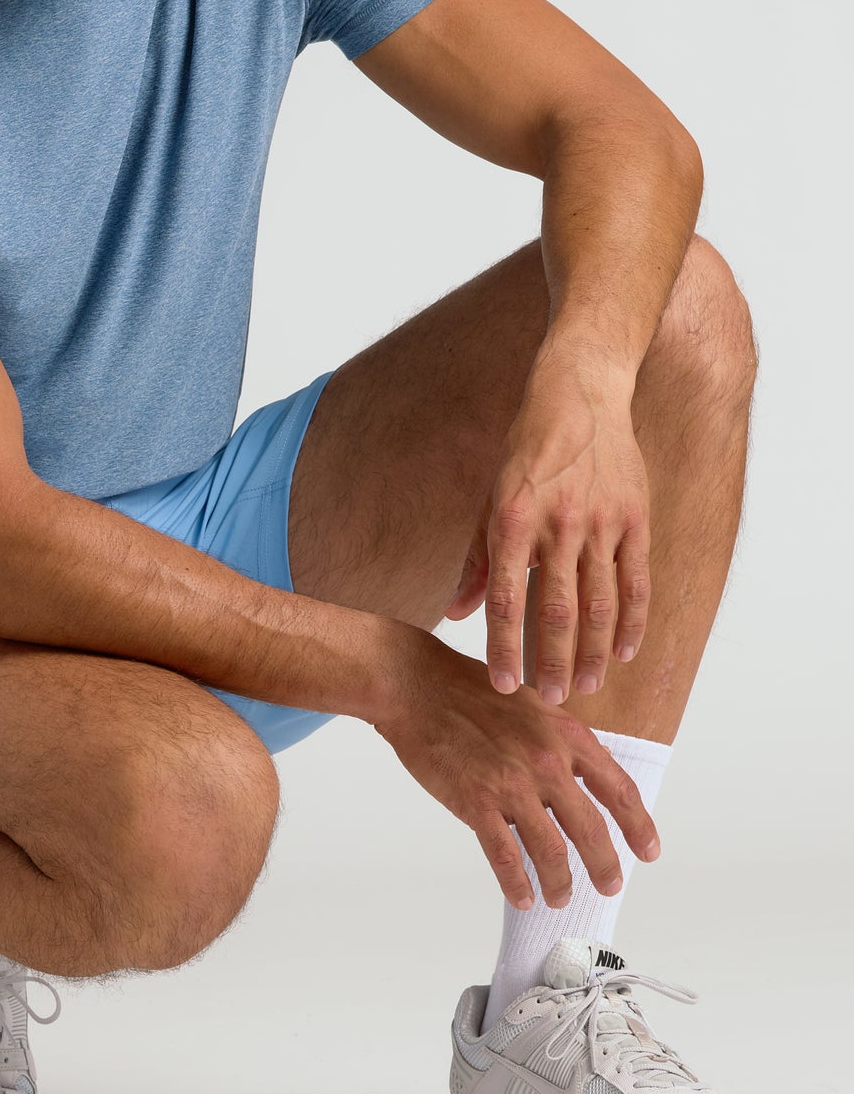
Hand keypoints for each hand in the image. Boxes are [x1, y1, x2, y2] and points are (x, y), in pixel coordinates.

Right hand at [372, 628, 659, 906]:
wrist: (417, 685)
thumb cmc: (469, 691)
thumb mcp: (533, 706)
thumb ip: (560, 742)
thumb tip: (580, 779)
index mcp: (567, 735)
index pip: (619, 790)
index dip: (638, 827)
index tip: (647, 852)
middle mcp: (547, 762)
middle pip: (591, 829)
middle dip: (605, 866)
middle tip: (610, 886)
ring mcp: (512, 784)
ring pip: (551, 851)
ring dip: (561, 882)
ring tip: (560, 897)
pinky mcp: (476, 802)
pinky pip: (505, 856)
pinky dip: (517, 883)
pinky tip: (522, 896)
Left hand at [445, 348, 651, 700]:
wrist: (580, 393)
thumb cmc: (527, 448)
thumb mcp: (490, 497)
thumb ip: (477, 559)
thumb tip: (457, 613)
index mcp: (513, 520)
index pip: (505, 598)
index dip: (504, 646)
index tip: (502, 684)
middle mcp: (557, 525)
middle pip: (557, 610)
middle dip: (552, 661)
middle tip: (550, 700)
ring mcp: (601, 522)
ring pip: (600, 603)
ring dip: (593, 651)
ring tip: (585, 686)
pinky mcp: (635, 518)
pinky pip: (637, 580)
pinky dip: (632, 620)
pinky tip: (623, 651)